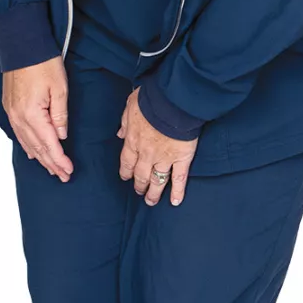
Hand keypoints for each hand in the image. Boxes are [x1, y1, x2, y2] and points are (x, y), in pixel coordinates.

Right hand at [3, 56, 72, 181]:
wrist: (20, 45)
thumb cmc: (42, 62)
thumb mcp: (59, 88)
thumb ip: (60, 115)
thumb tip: (61, 136)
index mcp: (32, 114)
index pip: (49, 144)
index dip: (59, 160)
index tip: (69, 171)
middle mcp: (18, 117)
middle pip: (37, 147)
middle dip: (51, 163)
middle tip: (63, 176)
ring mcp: (11, 113)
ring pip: (26, 142)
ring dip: (40, 157)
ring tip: (51, 168)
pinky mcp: (9, 107)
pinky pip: (19, 133)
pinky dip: (28, 145)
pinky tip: (33, 151)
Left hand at [117, 89, 196, 206]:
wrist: (172, 103)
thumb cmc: (151, 100)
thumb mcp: (130, 106)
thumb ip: (125, 122)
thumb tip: (120, 134)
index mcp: (133, 141)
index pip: (126, 161)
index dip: (126, 171)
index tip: (125, 178)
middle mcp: (147, 154)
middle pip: (141, 175)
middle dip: (139, 185)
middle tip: (139, 192)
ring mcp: (165, 159)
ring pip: (157, 180)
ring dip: (153, 193)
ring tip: (151, 202)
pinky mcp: (182, 159)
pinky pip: (179, 179)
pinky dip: (177, 192)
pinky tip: (175, 202)